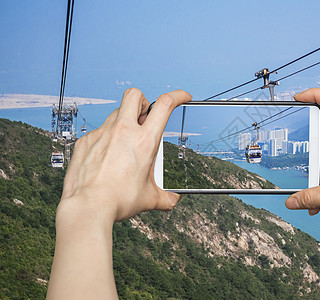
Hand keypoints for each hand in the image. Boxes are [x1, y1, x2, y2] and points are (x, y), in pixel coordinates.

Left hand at [48, 88, 190, 299]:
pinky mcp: (86, 141)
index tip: (182, 96)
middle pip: (135, 95)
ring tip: (126, 143)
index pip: (165, 104)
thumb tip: (172, 200)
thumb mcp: (149, 198)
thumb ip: (165, 197)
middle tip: (145, 118)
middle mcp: (123, 131)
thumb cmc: (117, 201)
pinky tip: (107, 157)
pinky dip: (107, 138)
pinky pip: (99, 131)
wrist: (87, 208)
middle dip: (144, 101)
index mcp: (144, 141)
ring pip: (116, 113)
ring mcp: (102, 134)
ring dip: (125, 121)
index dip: (177, 95)